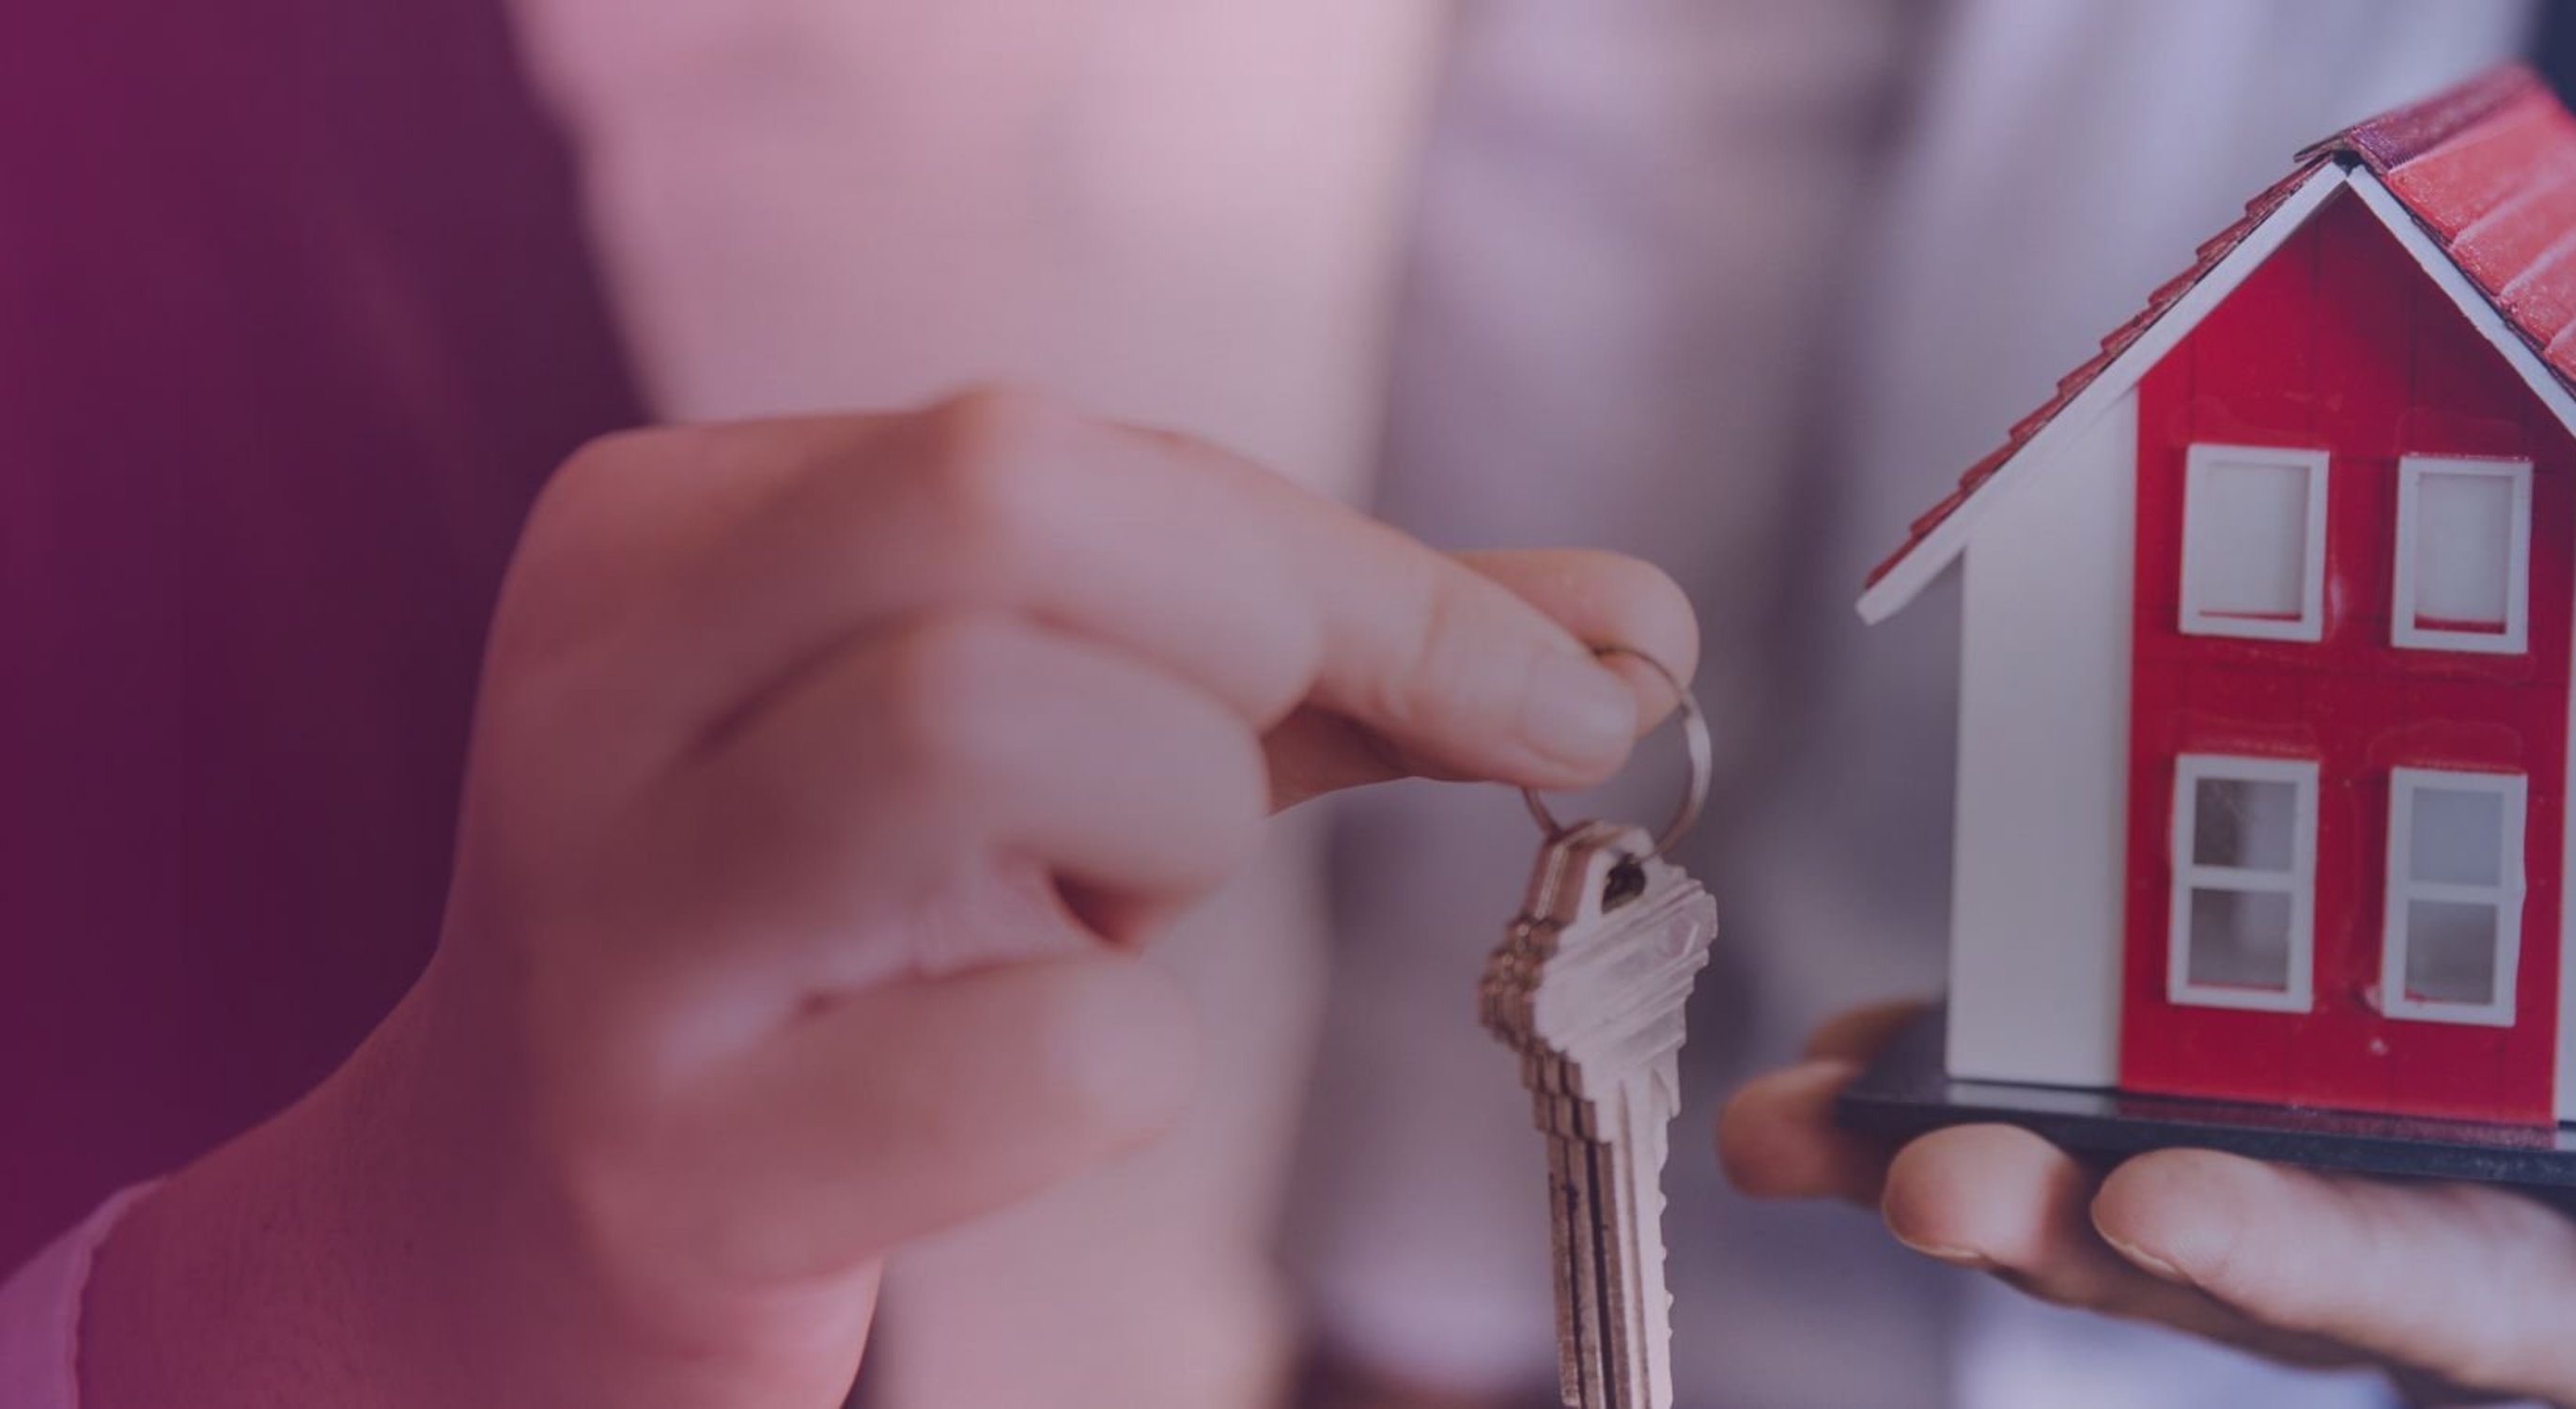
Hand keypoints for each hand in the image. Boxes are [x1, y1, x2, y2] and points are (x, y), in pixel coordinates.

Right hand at [80, 387, 1696, 1408]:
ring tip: (1092, 917)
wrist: (530, 1235)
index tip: (1568, 688)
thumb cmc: (851, 948)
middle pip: (999, 497)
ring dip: (1165, 829)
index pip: (1052, 442)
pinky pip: (1050, 1048)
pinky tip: (1026, 1080)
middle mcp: (597, 688)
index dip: (1356, 568)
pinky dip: (1129, 1065)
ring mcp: (613, 929)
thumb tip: (1636, 633)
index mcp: (670, 533)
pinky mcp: (674, 1161)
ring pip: (979, 715)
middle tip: (1223, 794)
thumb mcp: (1060, 747)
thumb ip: (1331, 660)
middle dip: (1235, 640)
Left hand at [1721, 944, 2575, 1407]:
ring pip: (2154, 1209)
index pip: (2454, 1307)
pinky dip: (2003, 1082)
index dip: (2301, 1261)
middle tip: (1909, 1179)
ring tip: (1806, 1127)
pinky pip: (2142, 1110)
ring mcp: (2385, 1209)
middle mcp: (2472, 1290)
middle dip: (2071, 1236)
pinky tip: (1862, 1060)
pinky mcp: (2326, 1124)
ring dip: (1979, 1174)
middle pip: (2249, 1283)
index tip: (2162, 1203)